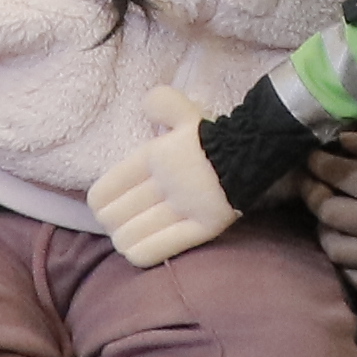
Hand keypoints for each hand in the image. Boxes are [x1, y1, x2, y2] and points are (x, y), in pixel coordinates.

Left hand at [89, 92, 235, 266]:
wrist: (257, 150)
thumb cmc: (216, 134)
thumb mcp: (186, 111)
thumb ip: (162, 103)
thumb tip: (145, 104)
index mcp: (154, 156)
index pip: (104, 191)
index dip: (99, 203)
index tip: (104, 206)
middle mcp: (164, 183)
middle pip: (113, 217)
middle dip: (112, 222)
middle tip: (120, 223)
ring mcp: (183, 208)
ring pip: (129, 236)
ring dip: (125, 239)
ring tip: (130, 237)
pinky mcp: (203, 228)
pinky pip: (157, 249)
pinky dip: (141, 253)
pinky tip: (139, 251)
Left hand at [300, 133, 356, 285]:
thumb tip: (343, 139)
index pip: (339, 176)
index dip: (320, 164)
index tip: (313, 157)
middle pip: (329, 211)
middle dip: (314, 193)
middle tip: (309, 182)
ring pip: (335, 247)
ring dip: (325, 230)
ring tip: (326, 217)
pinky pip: (352, 277)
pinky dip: (343, 264)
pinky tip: (344, 247)